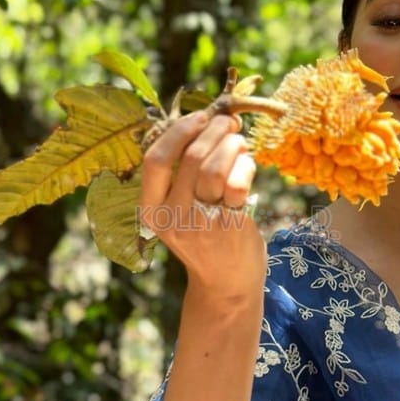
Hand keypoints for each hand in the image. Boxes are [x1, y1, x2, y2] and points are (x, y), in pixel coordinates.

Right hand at [140, 111, 265, 297]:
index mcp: (151, 209)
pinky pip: (238, 183)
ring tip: (239, 143)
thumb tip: (206, 121)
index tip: (200, 117)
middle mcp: (172, 217)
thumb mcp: (180, 210)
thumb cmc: (206, 236)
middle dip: (215, 131)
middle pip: (191, 157)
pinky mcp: (230, 227)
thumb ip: (184, 174)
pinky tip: (248, 165)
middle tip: (229, 124)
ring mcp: (201, 224)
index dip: (179, 131)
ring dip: (232, 145)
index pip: (155, 160)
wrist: (227, 283)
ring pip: (215, 167)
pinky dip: (246, 166)